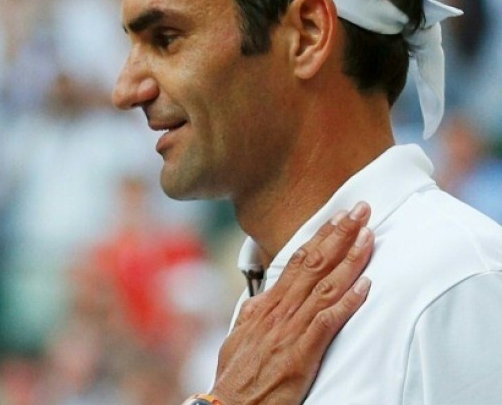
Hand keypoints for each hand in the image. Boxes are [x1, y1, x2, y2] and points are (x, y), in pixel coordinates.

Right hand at [205, 202, 374, 404]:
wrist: (227, 404)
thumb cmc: (235, 375)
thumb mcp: (240, 335)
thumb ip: (255, 314)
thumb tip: (263, 299)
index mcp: (265, 305)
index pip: (297, 261)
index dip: (321, 237)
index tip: (338, 217)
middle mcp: (278, 311)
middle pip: (313, 264)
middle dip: (339, 234)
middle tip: (360, 210)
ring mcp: (289, 330)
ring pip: (324, 286)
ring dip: (349, 259)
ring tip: (368, 236)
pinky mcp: (300, 352)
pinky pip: (327, 321)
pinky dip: (348, 302)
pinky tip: (365, 286)